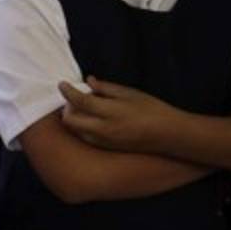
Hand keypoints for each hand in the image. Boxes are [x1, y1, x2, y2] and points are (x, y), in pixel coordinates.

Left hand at [58, 76, 179, 152]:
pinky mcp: (107, 148)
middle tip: (74, 98)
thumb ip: (106, 88)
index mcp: (109, 112)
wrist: (169, 135)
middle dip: (66, 108)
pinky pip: (85, 137)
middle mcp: (102, 129)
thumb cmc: (153, 109)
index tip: (62, 84)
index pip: (79, 101)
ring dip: (73, 118)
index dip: (67, 91)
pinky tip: (92, 119)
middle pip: (70, 120)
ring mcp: (103, 141)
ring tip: (84, 107)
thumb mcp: (130, 93)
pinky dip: (82, 127)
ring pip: (76, 130)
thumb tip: (89, 81)